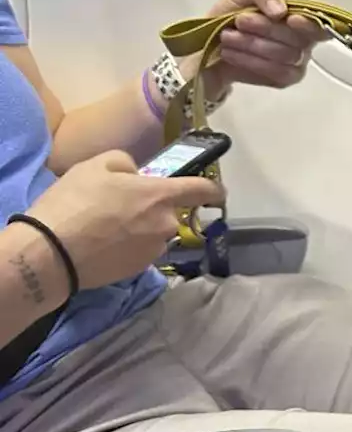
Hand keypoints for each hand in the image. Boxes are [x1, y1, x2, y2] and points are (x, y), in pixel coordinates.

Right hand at [24, 151, 223, 290]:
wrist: (52, 252)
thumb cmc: (74, 202)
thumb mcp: (95, 165)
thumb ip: (126, 163)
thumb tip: (137, 174)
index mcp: (160, 195)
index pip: (201, 189)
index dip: (213, 189)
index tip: (218, 192)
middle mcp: (166, 224)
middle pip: (169, 213)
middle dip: (151, 209)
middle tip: (118, 206)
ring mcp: (155, 249)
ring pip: (155, 233)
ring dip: (140, 229)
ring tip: (105, 226)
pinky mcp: (140, 269)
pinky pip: (141, 251)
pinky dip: (128, 246)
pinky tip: (103, 243)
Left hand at [203, 0, 327, 91]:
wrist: (213, 41)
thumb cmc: (233, 13)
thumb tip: (279, 11)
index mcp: (300, 16)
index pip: (319, 24)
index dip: (310, 24)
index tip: (291, 20)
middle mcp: (305, 40)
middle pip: (298, 39)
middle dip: (265, 29)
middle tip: (239, 21)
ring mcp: (298, 61)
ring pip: (286, 57)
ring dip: (253, 45)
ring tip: (228, 37)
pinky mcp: (286, 78)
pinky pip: (278, 73)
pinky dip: (251, 62)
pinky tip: (232, 53)